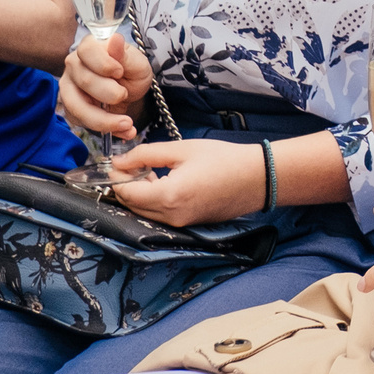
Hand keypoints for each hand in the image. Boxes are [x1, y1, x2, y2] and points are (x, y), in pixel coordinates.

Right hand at [59, 30, 151, 142]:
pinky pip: (83, 123)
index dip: (103, 64)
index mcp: (89, 48)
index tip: (120, 72)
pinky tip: (125, 130)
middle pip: (85, 82)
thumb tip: (115, 38)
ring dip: (105, 120)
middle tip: (125, 94)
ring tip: (127, 123)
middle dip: (110, 94)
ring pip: (78, 107)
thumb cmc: (131, 70)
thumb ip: (125, 55)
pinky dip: (107, 130)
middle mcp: (74, 66)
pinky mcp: (71, 109)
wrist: (130, 90)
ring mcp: (69, 88)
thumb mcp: (137, 62)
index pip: (87, 51)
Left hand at [106, 137, 266, 226]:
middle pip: (132, 206)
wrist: (258, 177)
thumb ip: (146, 154)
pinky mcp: (189, 224)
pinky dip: (154, 200)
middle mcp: (172, 216)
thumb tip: (120, 160)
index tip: (115, 161)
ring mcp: (181, 223)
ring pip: (145, 212)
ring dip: (139, 194)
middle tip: (129, 164)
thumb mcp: (181, 149)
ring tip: (148, 171)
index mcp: (169, 196)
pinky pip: (160, 215)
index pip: (126, 193)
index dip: (115, 177)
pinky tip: (162, 182)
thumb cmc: (224, 159)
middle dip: (125, 186)